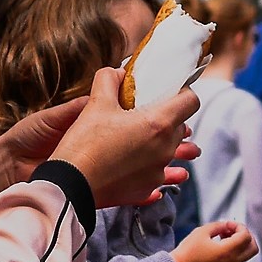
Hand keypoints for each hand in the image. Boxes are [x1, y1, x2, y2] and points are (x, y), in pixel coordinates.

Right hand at [51, 69, 197, 207]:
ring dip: (160, 143)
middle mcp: (165, 149)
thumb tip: (117, 73)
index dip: (182, 93)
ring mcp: (158, 172)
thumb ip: (109, 80)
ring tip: (140, 140)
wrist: (70, 185)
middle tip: (145, 114)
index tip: (168, 93)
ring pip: (171, 151)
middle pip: (180, 127)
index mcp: (158, 124)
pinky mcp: (147, 189)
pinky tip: (133, 162)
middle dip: (167, 118)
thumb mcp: (95, 103)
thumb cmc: (84, 143)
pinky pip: (158, 174)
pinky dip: (150, 166)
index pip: (191, 102)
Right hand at [173, 220, 258, 261]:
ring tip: (224, 235)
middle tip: (231, 230)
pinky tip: (220, 243)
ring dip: (240, 242)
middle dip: (246, 235)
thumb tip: (228, 226)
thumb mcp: (202, 232)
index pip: (246, 236)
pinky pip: (237, 259)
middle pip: (253, 248)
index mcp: (228, 252)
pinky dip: (235, 249)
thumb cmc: (188, 251)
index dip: (239, 226)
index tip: (226, 224)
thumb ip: (219, 226)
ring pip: (246, 254)